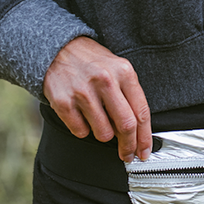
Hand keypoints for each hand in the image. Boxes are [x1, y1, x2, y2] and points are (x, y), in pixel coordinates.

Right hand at [43, 36, 152, 161]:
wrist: (58, 49)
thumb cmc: (92, 62)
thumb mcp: (118, 69)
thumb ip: (129, 95)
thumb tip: (139, 131)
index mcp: (124, 72)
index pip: (141, 112)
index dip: (145, 137)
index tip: (144, 151)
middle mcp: (105, 80)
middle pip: (126, 126)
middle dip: (128, 146)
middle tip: (127, 155)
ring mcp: (83, 92)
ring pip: (103, 133)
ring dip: (104, 135)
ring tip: (99, 121)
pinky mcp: (63, 102)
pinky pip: (81, 131)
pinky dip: (83, 130)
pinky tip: (82, 116)